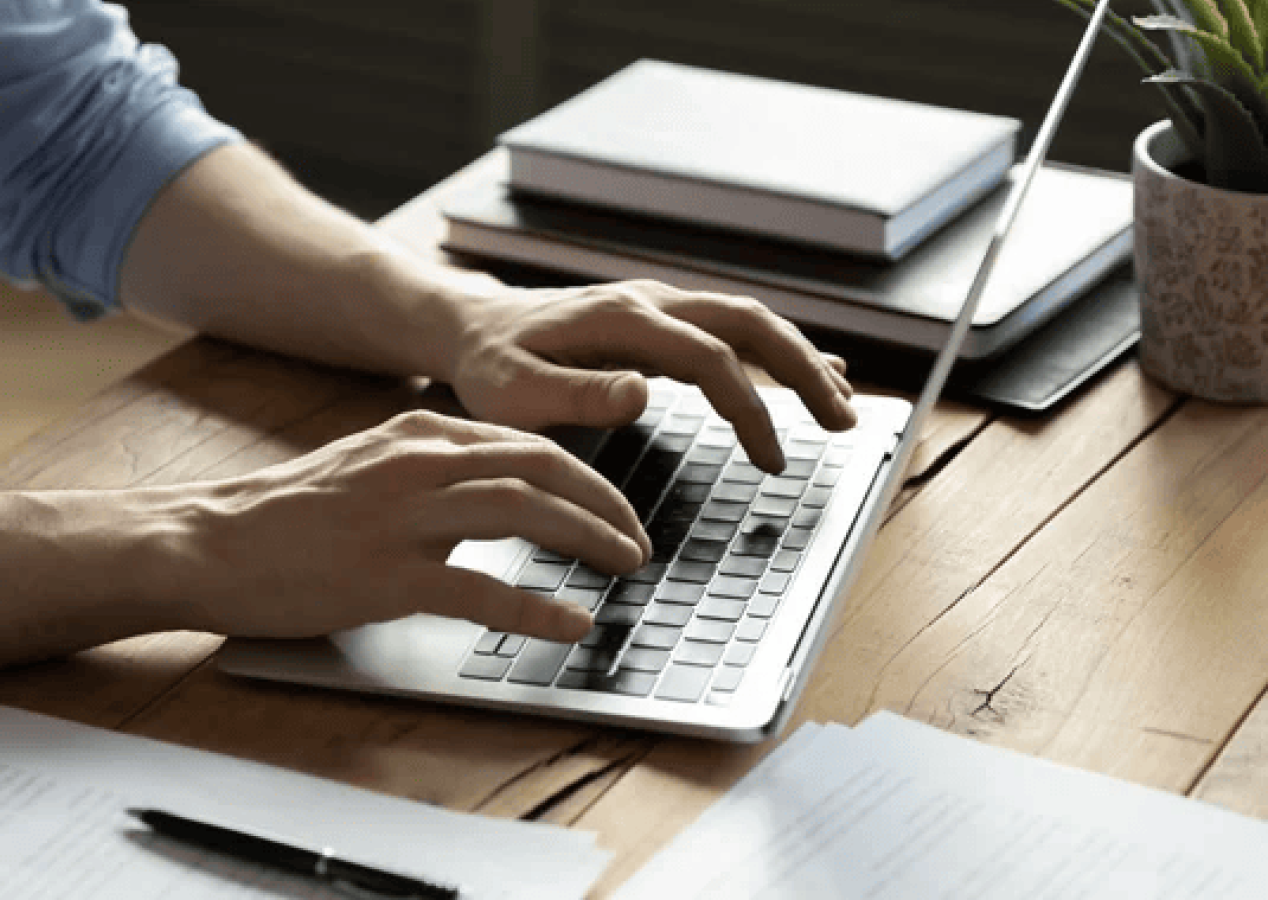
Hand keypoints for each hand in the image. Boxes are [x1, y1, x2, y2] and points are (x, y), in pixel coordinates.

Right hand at [151, 410, 652, 641]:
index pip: (526, 444)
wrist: (208, 540)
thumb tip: (495, 493)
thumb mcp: (366, 466)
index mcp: (417, 435)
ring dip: (588, 539)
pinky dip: (536, 607)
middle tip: (638, 540)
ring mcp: (403, 518)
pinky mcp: (385, 575)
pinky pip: (480, 590)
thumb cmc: (284, 514)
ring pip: (523, 512)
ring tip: (625, 567)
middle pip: (541, 468)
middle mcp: (418, 464)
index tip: (615, 506)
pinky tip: (571, 623)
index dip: (586, 475)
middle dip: (605, 502)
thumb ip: (430, 470)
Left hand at [447, 279, 856, 472]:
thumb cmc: (487, 367)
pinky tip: (816, 370)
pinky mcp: (658, 320)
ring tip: (841, 407)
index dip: (749, 407)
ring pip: (749, 320)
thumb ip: (575, 394)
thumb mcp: (514, 392)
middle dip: (803, 370)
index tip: (773, 459)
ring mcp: (657, 305)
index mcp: (619, 319)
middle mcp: (648, 300)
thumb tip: (641, 392)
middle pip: (750, 322)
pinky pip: (730, 328)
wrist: (469, 327)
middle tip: (844, 423)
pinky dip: (776, 351)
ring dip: (800, 359)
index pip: (709, 358)